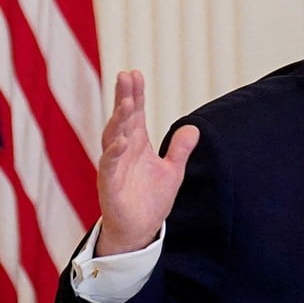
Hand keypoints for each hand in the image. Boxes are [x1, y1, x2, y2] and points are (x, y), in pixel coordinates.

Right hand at [95, 71, 199, 255]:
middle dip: (124, 98)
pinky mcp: (109, 184)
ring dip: (119, 120)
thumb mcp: (173, 171)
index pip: (135, 114)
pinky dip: (114, 152)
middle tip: (125, 76)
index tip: (134, 73)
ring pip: (112, 137)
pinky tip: (122, 140)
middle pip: (122, 119)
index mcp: (137, 144)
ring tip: (127, 102)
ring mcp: (114, 166)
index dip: (135, 94)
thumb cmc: (151, 199)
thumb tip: (194, 127)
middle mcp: (123, 151)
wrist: (140, 229)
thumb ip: (181, 149)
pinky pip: (109, 166)